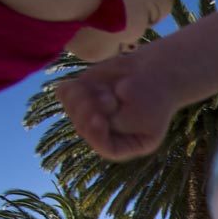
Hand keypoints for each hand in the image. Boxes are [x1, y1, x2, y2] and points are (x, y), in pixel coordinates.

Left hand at [56, 53, 175, 160]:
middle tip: (111, 98)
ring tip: (107, 91)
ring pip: (72, 109)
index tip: (100, 118)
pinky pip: (64, 94)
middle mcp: (107, 132)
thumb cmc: (153, 94)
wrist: (153, 69)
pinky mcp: (83, 95)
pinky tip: (90, 85)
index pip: (107, 150)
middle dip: (93, 110)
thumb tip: (83, 114)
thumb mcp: (140, 114)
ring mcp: (93, 114)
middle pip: (84, 128)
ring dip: (86, 97)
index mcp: (128, 144)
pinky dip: (74, 87)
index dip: (97, 136)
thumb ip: (116, 122)